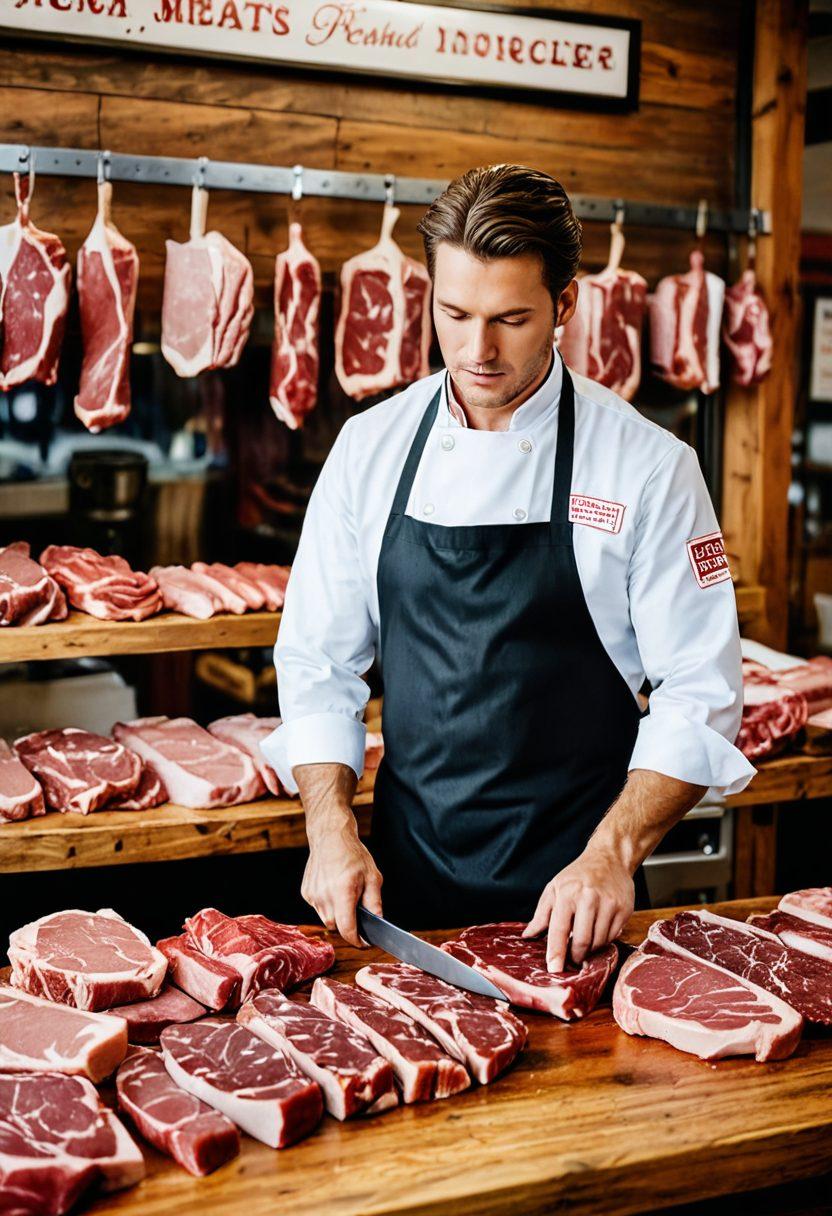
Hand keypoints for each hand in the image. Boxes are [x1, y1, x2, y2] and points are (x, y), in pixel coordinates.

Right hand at [301, 820, 382, 947]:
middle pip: (336, 926)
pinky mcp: (306, 892)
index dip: (358, 940)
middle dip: (348, 925)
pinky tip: (334, 889)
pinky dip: (327, 905)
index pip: (347, 929)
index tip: (365, 943)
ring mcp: (312, 895)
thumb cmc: (353, 855)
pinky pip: (318, 908)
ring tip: (345, 895)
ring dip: (337, 914)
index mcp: (343, 892)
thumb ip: (374, 902)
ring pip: (326, 918)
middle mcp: (324, 896)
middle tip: (358, 912)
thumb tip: (378, 922)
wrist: (330, 836)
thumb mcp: (372, 877)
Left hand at [521, 846, 633, 972]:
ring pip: (598, 942)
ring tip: (585, 941)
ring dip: (590, 948)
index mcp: (567, 893)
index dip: (556, 953)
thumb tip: (528, 935)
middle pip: (582, 941)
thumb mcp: (554, 888)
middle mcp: (589, 898)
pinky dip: (603, 940)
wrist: (609, 859)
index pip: (559, 929)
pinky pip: (613, 937)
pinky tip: (598, 931)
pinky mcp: (624, 909)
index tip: (554, 969)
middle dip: (576, 955)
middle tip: (572, 957)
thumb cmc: (578, 875)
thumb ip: (541, 914)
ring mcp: (609, 904)